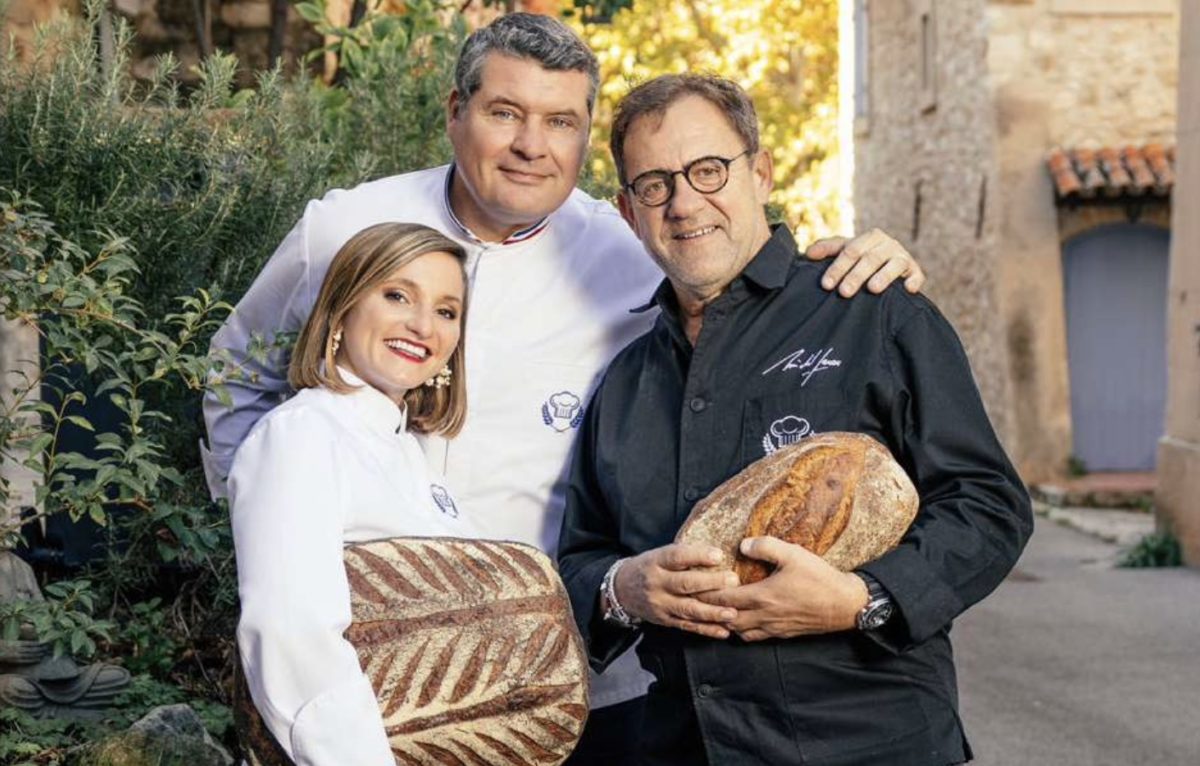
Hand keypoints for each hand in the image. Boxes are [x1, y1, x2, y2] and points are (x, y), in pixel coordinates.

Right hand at [614, 544, 739, 639]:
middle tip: (734, 581)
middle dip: (711, 583)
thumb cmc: (649, 568)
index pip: (676, 557)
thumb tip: (719, 553)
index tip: (719, 555)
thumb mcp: (658, 555)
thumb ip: (683, 556)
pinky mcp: (665, 620)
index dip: (698, 556)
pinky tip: (723, 631)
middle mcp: (657, 583)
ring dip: (712, 612)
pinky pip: (687, 626)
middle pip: (684, 584)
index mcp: (656, 562)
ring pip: (688, 609)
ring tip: (733, 612)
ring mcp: (660, 604)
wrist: (622, 589)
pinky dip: (706, 630)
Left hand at [697, 537, 868, 641]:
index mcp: (762, 596)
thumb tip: (742, 545)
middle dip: (711, 611)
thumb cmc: (819, 578)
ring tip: (717, 611)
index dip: (705, 594)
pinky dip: (742, 630)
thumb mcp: (793, 554)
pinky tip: (742, 620)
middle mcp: (764, 616)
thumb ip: (766, 547)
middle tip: (698, 601)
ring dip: (726, 622)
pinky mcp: (783, 634)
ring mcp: (773, 628)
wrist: (845, 605)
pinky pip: (755, 637)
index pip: (724, 599)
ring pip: (739, 631)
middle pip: (726, 619)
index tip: (692, 587)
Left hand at [805, 228, 924, 296]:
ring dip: (883, 276)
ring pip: (894, 264)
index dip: (837, 267)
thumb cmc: (861, 259)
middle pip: (870, 258)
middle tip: (843, 292)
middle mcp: (887, 244)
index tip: (825, 284)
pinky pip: (917, 276)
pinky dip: (913, 281)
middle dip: (856, 275)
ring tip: (873, 289)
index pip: (850, 251)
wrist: (890, 266)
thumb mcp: (845, 251)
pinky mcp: (915, 272)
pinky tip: (908, 290)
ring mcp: (903, 257)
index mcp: (869, 237)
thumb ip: (827, 249)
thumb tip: (808, 253)